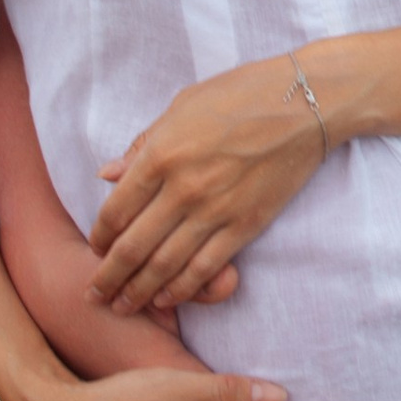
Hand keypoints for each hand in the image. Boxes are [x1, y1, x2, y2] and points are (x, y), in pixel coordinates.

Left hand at [89, 59, 323, 316]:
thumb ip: (143, 145)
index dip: (99, 237)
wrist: (305, 102)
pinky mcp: (245, 225)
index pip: (115, 211)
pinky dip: (182, 289)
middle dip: (108, 278)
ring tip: (123, 307)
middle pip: (131, 248)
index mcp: (161, 154)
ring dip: (138, 292)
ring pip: (164, 266)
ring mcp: (214, 211)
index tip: (95, 249)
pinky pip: (205, 268)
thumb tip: (107, 174)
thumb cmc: (241, 93)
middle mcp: (182, 188)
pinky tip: (167, 299)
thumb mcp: (182, 107)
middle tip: (94, 296)